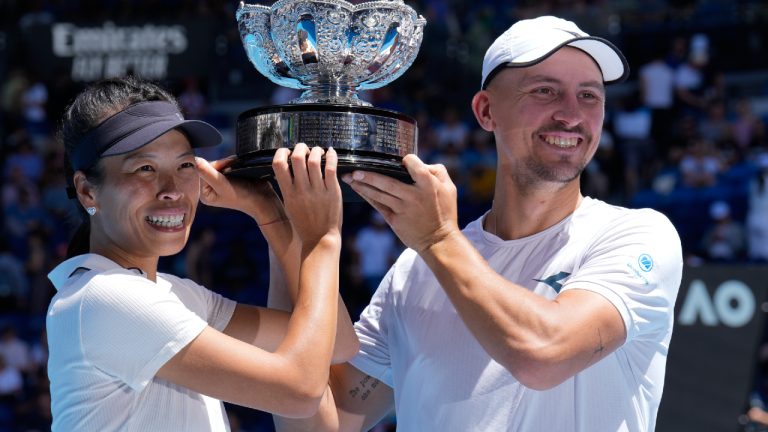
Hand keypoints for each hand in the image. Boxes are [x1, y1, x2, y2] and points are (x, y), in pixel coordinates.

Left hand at [196, 156, 284, 223]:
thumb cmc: (243, 195)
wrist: (263, 200)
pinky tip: (240, 167)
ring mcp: (220, 185)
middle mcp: (210, 189)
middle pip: (210, 167)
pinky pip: (227, 167)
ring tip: (238, 168)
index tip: (227, 167)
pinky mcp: (230, 180)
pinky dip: (233, 164)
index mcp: (205, 194)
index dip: (214, 165)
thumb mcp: (223, 184)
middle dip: (222, 164)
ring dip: (229, 163)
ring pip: (219, 165)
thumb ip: (208, 173)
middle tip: (234, 166)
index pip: (202, 170)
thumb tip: (195, 160)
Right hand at [272, 144, 341, 244]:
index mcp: (288, 193)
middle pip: (297, 158)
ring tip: (318, 151)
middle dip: (300, 147)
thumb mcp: (289, 205)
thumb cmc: (304, 222)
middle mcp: (302, 191)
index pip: (278, 165)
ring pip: (315, 160)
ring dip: (316, 150)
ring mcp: (318, 191)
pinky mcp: (333, 192)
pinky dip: (331, 156)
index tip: (286, 152)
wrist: (320, 239)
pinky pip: (331, 168)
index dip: (281, 153)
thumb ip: (287, 187)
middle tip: (304, 148)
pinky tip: (331, 152)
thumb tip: (286, 167)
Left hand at [342, 154, 459, 252]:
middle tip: (355, 170)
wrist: (438, 240)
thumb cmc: (445, 212)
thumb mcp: (449, 189)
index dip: (407, 160)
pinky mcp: (395, 220)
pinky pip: (378, 206)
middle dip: (369, 175)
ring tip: (349, 178)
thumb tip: (421, 163)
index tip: (402, 159)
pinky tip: (358, 189)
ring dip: (363, 185)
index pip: (413, 165)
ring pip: (379, 194)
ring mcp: (403, 208)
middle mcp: (413, 195)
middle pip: (388, 182)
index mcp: (428, 185)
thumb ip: (438, 172)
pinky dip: (367, 197)